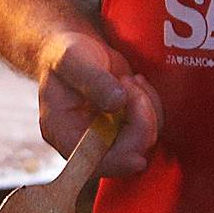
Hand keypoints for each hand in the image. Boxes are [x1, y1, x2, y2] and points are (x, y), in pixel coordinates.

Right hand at [35, 31, 160, 176]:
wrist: (75, 48)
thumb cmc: (66, 54)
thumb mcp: (72, 60)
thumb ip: (93, 80)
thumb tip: (117, 102)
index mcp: (62, 132)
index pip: (90, 162)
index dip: (116, 164)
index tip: (138, 158)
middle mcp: (84, 142)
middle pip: (124, 154)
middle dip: (139, 120)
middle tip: (129, 84)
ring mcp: (107, 137)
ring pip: (144, 141)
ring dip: (146, 108)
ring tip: (127, 80)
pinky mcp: (125, 129)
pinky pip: (151, 129)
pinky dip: (151, 106)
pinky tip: (135, 85)